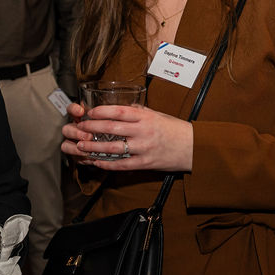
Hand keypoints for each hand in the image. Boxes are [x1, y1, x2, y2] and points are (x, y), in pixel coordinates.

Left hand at [62, 103, 193, 171]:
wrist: (194, 147)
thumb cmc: (175, 129)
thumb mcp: (157, 115)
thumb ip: (139, 113)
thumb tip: (120, 109)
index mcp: (146, 117)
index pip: (119, 111)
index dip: (102, 111)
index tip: (89, 112)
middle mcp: (144, 131)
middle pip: (112, 128)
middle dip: (93, 128)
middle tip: (79, 127)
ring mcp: (144, 148)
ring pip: (114, 148)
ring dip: (95, 147)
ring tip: (81, 146)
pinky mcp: (146, 163)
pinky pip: (123, 164)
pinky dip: (108, 164)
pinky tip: (97, 162)